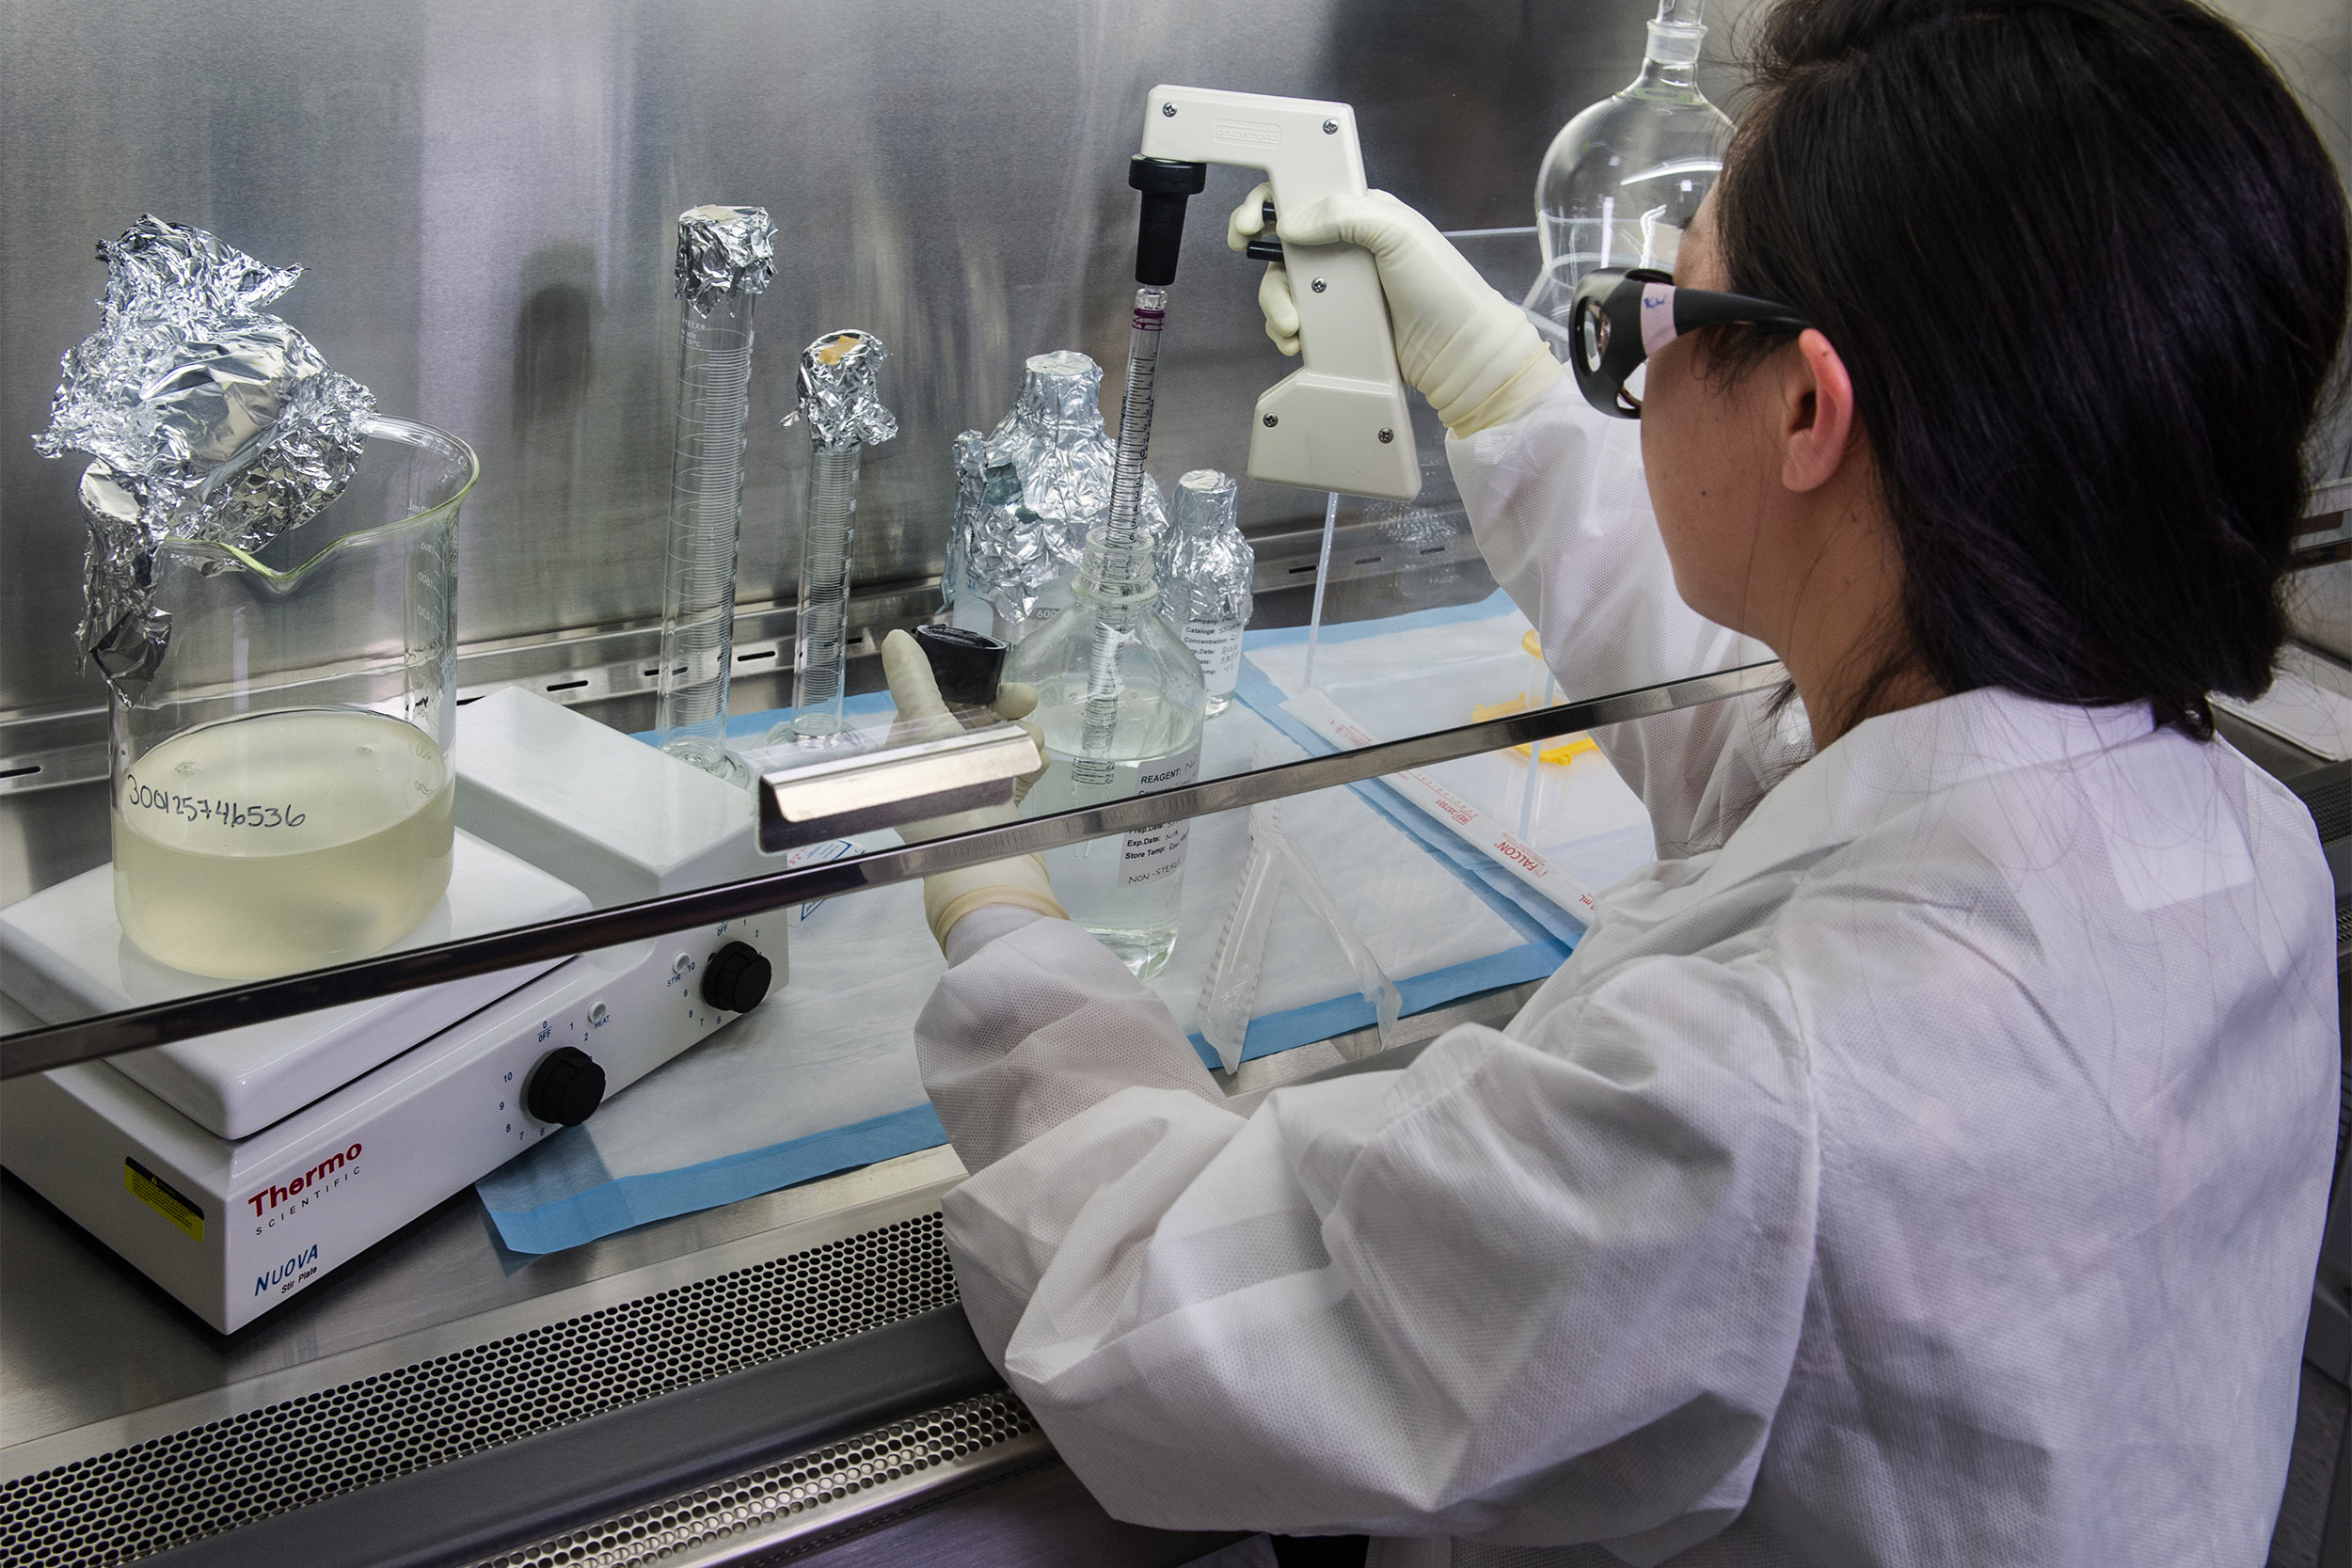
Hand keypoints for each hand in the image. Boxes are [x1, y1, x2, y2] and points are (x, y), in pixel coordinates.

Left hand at [880, 629, 1064, 948]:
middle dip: (1005, 707)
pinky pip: (1019, 768)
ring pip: (1004, 739)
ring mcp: (968, 789)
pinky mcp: (999, 806)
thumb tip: (895, 638)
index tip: (996, 676)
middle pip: (976, 716)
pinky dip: (1030, 764)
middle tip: (1027, 703)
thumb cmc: (953, 799)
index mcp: (909, 752)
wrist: (990, 869)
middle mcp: (935, 770)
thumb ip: (915, 683)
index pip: (939, 700)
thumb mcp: (930, 733)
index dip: (970, 683)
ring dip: (1023, 737)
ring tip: (1030, 750)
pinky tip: (1037, 768)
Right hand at [1229, 183, 1561, 436]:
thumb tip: (1290, 222)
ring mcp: (1335, 290)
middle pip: (1280, 243)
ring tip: (1293, 324)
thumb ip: (1344, 214)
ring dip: (1275, 304)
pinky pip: (1291, 323)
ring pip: (1280, 287)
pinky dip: (1285, 331)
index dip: (1268, 203)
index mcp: (1357, 215)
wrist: (1454, 352)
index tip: (1250, 222)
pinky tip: (1298, 340)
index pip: (1302, 196)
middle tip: (1245, 254)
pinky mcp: (1332, 326)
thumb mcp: (1398, 232)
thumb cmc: (1439, 286)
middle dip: (1261, 254)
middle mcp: (1342, 249)